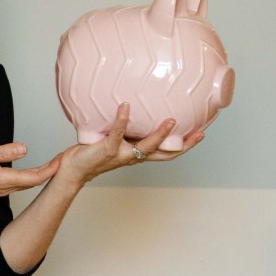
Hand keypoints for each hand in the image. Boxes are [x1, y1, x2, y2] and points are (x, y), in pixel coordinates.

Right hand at [0, 142, 60, 197]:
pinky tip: (31, 172)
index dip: (51, 169)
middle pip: (34, 182)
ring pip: (26, 184)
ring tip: (52, 165)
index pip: (34, 176)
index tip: (63, 160)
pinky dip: (29, 177)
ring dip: (41, 175)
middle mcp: (4, 187)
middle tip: (63, 160)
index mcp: (3, 179)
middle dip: (50, 172)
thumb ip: (3, 151)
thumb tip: (24, 148)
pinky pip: (18, 184)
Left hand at [51, 102, 203, 187]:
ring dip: (160, 135)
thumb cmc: (93, 152)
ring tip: (171, 120)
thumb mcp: (114, 139)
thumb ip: (125, 128)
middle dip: (184, 145)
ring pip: (147, 147)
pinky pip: (117, 133)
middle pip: (165, 153)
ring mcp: (122, 154)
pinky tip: (125, 106)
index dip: (185, 145)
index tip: (201, 133)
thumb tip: (132, 106)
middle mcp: (134, 156)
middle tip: (200, 133)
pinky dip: (122, 120)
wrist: (73, 168)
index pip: (167, 152)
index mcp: (138, 154)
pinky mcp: (107, 149)